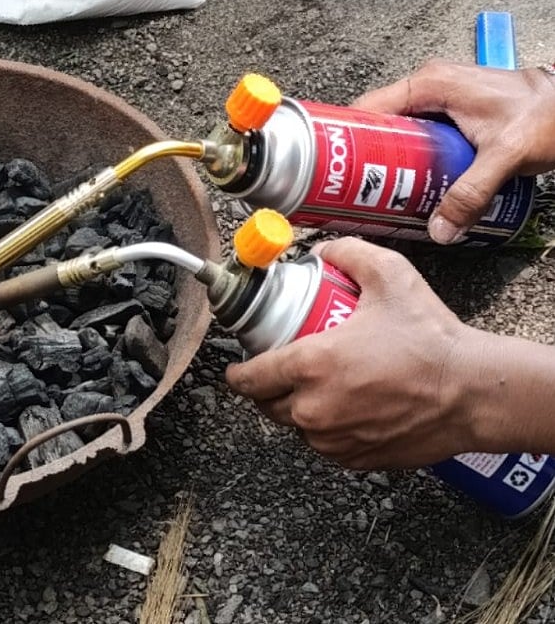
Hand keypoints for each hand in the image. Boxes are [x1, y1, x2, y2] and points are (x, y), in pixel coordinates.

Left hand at [225, 237, 473, 469]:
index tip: (238, 367)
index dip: (238, 372)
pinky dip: (328, 429)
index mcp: (311, 366)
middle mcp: (315, 409)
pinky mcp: (356, 459)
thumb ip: (348, 254)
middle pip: (267, 405)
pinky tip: (346, 406)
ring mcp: (335, 439)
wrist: (473, 391)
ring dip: (299, 409)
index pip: (249, 378)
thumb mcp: (389, 276)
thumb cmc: (431, 341)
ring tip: (320, 386)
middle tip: (284, 369)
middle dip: (268, 388)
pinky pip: (326, 445)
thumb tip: (324, 252)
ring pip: (296, 427)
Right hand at [352, 60, 554, 243]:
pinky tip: (412, 182)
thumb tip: (440, 228)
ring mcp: (441, 99)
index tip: (335, 164)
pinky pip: (417, 134)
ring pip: (398, 131)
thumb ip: (471, 194)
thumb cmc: (547, 114)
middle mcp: (431, 86)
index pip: (370, 107)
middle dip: (367, 155)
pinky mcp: (452, 112)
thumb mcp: (503, 156)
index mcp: (431, 83)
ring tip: (379, 191)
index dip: (348, 136)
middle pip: (379, 122)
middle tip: (357, 188)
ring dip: (389, 160)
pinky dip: (411, 157)